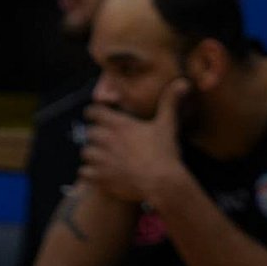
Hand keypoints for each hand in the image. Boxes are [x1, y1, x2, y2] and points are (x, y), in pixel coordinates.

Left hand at [81, 79, 186, 202]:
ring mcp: (102, 160)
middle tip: (105, 139)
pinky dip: (89, 173)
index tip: (99, 115)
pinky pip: (83, 172)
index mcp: (120, 125)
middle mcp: (107, 140)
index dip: (95, 112)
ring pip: (86, 152)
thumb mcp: (167, 124)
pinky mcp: (100, 178)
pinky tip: (99, 174)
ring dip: (92, 154)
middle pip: (89, 132)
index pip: (94, 111)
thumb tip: (182, 82)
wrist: (161, 183)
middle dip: (96, 135)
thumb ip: (170, 102)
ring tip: (101, 157)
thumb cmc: (164, 152)